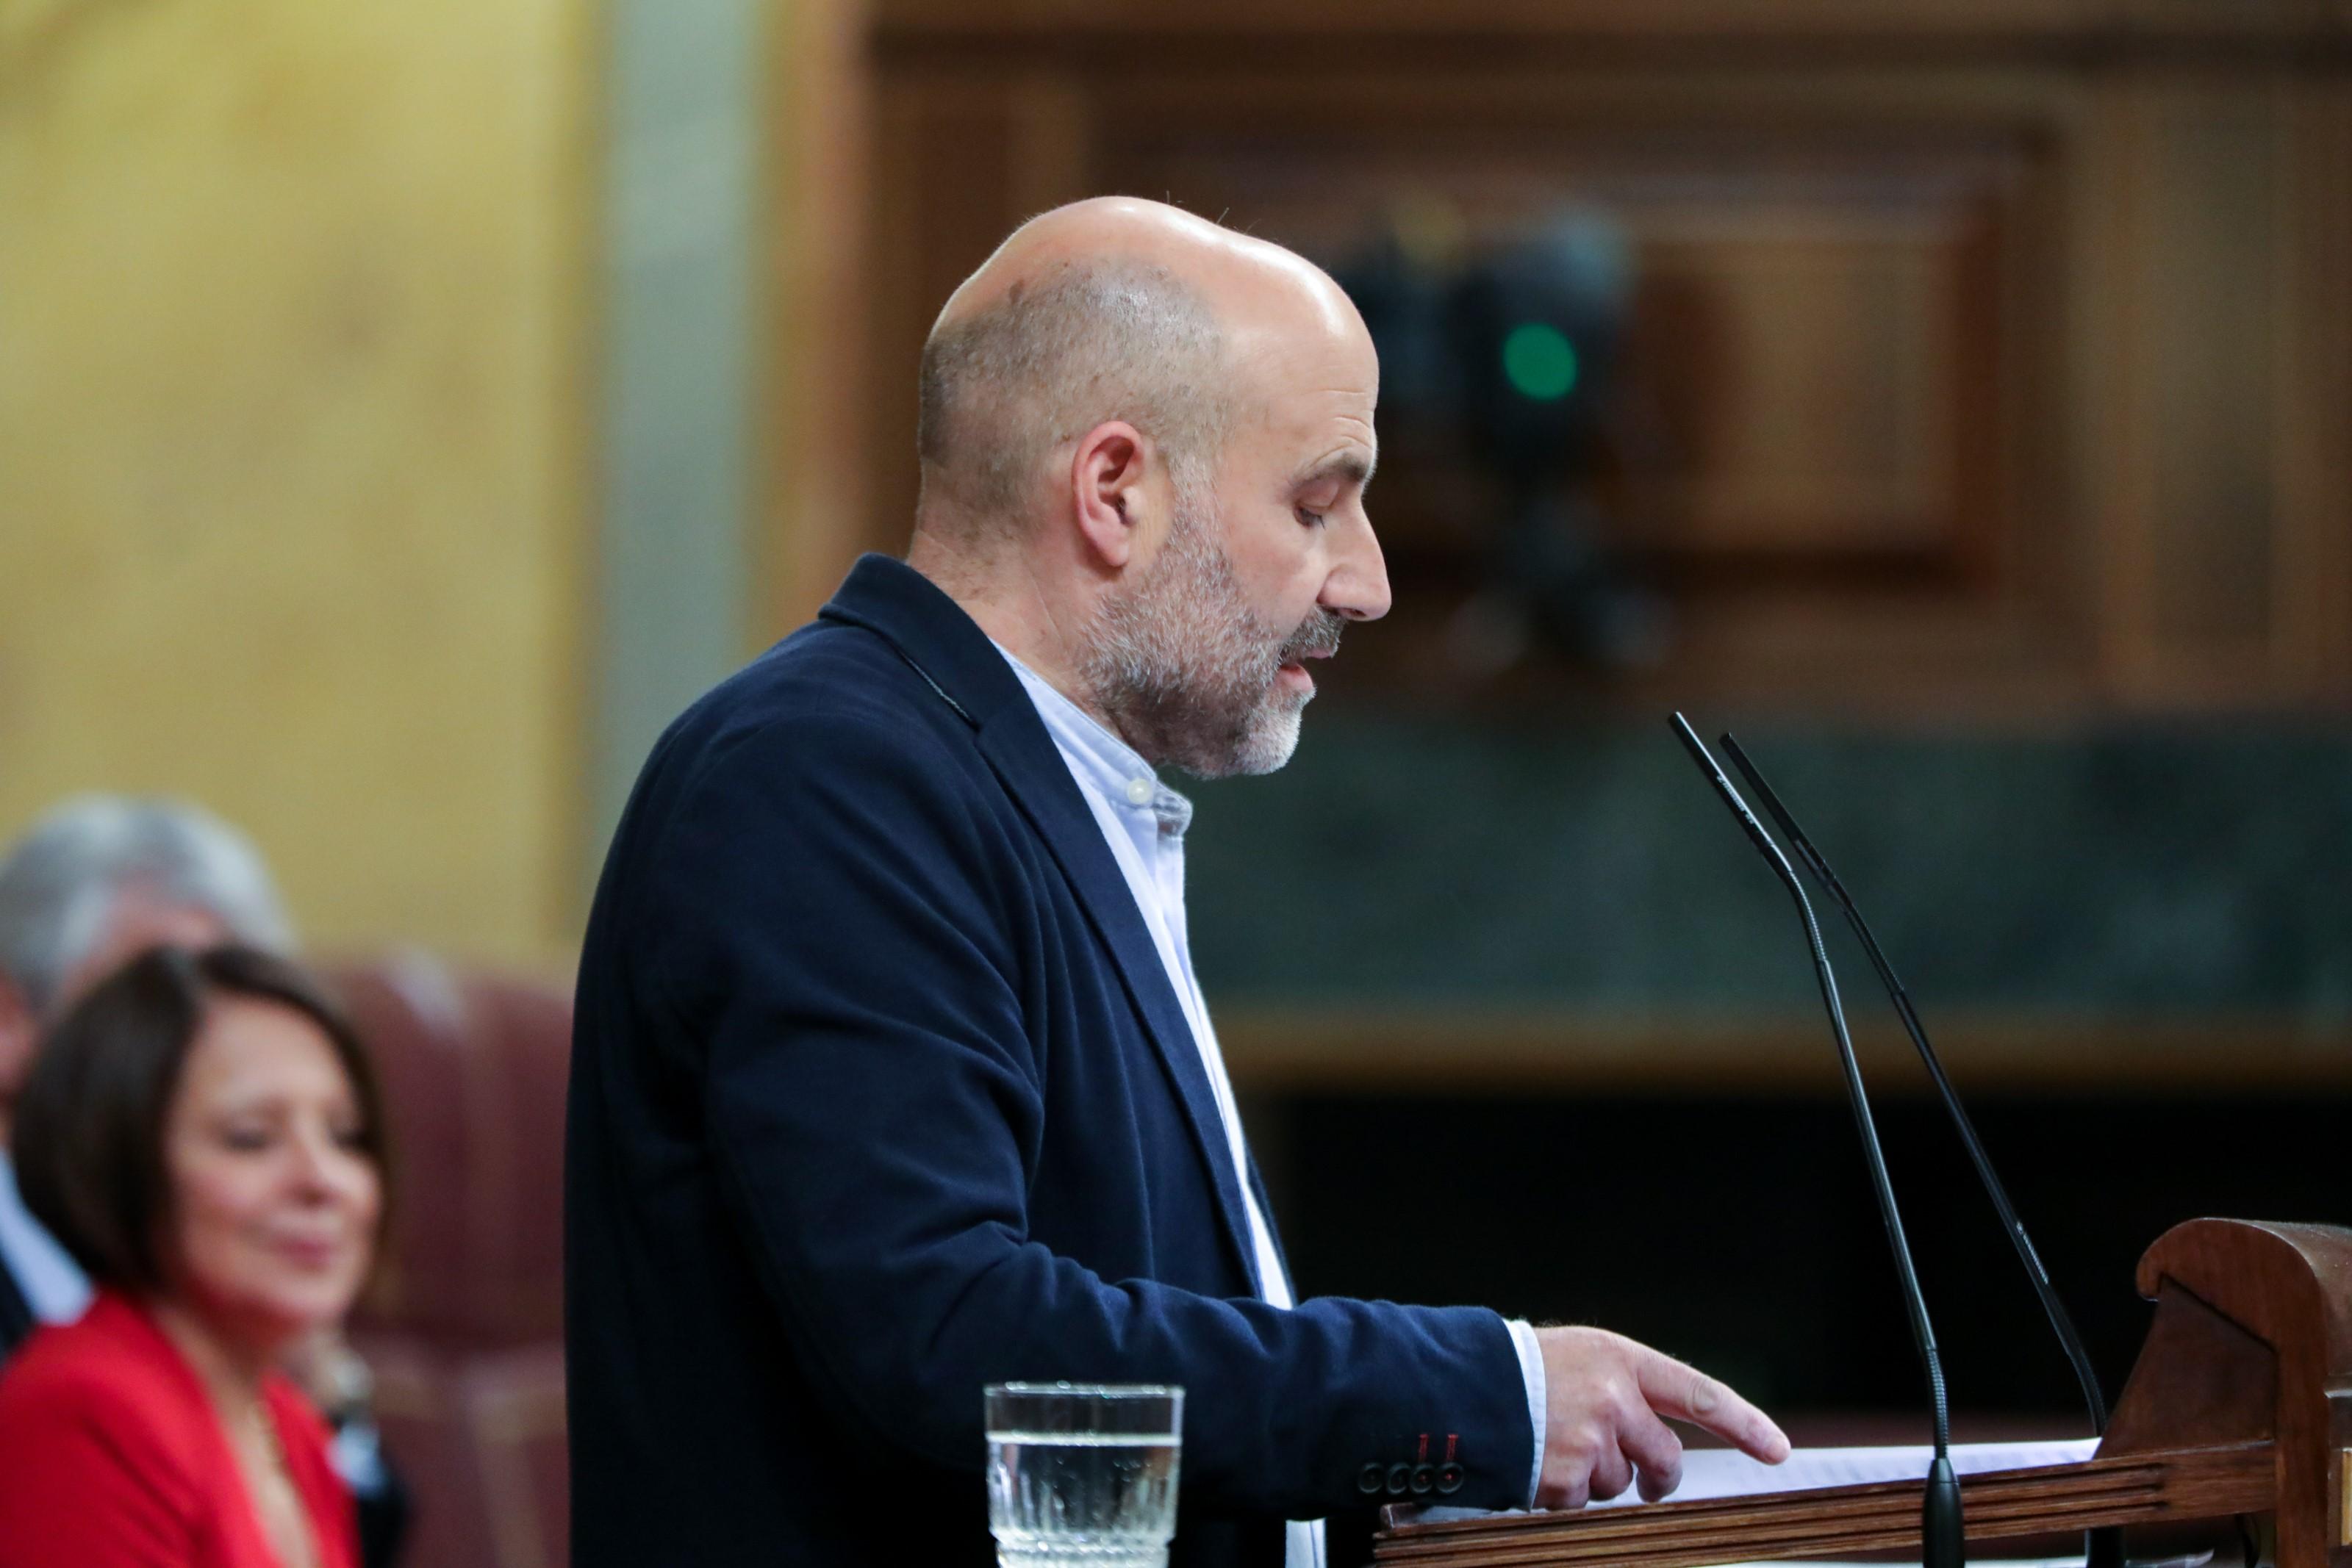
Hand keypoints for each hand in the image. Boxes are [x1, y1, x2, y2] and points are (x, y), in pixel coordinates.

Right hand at [1534, 1326, 1789, 1509]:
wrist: (1455, 1386)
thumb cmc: (1518, 1372)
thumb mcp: (1577, 1359)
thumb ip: (1622, 1391)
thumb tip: (1657, 1447)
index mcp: (1619, 1359)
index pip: (1699, 1393)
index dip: (1743, 1423)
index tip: (1776, 1449)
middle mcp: (1613, 1397)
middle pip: (1664, 1456)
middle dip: (1657, 1476)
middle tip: (1646, 1481)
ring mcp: (1591, 1439)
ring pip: (1619, 1483)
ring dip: (1594, 1479)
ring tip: (1553, 1448)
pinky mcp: (1566, 1477)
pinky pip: (1582, 1503)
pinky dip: (1561, 1495)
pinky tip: (1536, 1466)